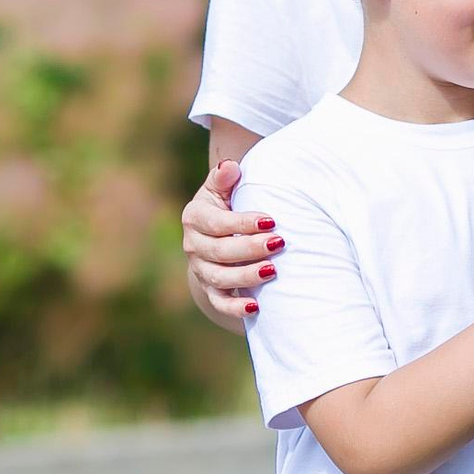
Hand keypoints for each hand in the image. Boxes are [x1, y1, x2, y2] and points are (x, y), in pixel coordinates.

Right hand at [184, 158, 277, 321]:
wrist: (216, 233)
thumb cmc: (227, 203)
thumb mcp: (222, 187)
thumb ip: (225, 177)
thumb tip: (230, 166)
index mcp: (195, 217)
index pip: (217, 222)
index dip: (242, 223)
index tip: (270, 221)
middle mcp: (193, 245)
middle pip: (220, 251)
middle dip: (250, 248)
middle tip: (279, 243)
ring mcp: (200, 269)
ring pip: (220, 277)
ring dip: (246, 276)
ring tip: (273, 271)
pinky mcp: (210, 289)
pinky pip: (220, 302)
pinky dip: (235, 307)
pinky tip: (256, 307)